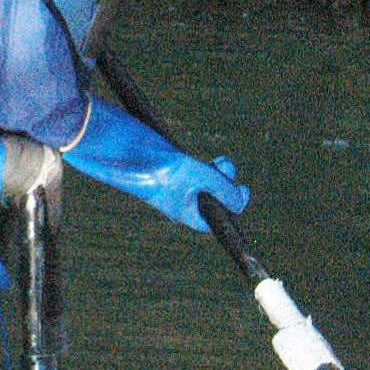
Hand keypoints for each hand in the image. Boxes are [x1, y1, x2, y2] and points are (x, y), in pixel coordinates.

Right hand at [62, 100, 250, 232]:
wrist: (125, 150)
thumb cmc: (160, 167)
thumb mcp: (199, 176)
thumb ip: (222, 187)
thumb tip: (241, 200)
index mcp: (184, 213)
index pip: (214, 220)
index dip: (232, 207)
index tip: (244, 189)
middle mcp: (177, 203)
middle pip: (210, 200)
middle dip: (224, 183)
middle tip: (226, 166)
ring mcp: (170, 188)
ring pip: (201, 185)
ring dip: (213, 173)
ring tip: (218, 160)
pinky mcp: (163, 172)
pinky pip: (188, 175)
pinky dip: (199, 166)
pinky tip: (198, 157)